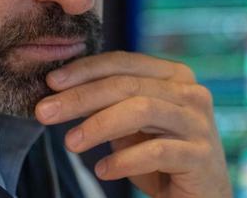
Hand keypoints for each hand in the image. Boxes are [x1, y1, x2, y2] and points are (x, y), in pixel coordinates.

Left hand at [35, 51, 232, 197]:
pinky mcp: (200, 155)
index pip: (125, 61)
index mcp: (175, 76)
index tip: (50, 82)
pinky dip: (124, 160)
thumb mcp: (133, 126)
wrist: (202, 194)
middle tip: (45, 112)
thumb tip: (61, 92)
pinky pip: (157, 151)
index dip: (86, 69)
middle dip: (82, 97)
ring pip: (143, 110)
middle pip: (128, 84)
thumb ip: (111, 105)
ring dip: (99, 125)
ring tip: (70, 143)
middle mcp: (191, 93)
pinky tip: (103, 170)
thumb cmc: (163, 156)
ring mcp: (198, 123)